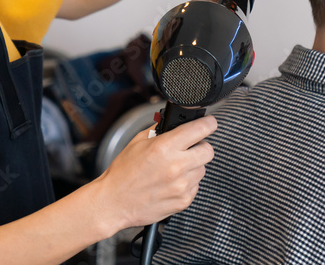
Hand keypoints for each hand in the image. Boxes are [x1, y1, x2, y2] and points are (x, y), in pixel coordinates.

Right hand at [90, 115, 217, 232]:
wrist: (114, 202)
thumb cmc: (123, 172)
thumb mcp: (137, 142)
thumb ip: (159, 130)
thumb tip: (175, 121)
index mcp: (164, 147)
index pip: (200, 129)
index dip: (208, 123)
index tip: (210, 123)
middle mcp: (176, 166)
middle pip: (208, 150)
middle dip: (201, 146)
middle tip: (190, 148)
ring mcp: (181, 185)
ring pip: (202, 169)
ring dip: (193, 166)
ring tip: (174, 168)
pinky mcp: (183, 201)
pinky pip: (196, 186)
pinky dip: (188, 182)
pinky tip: (171, 182)